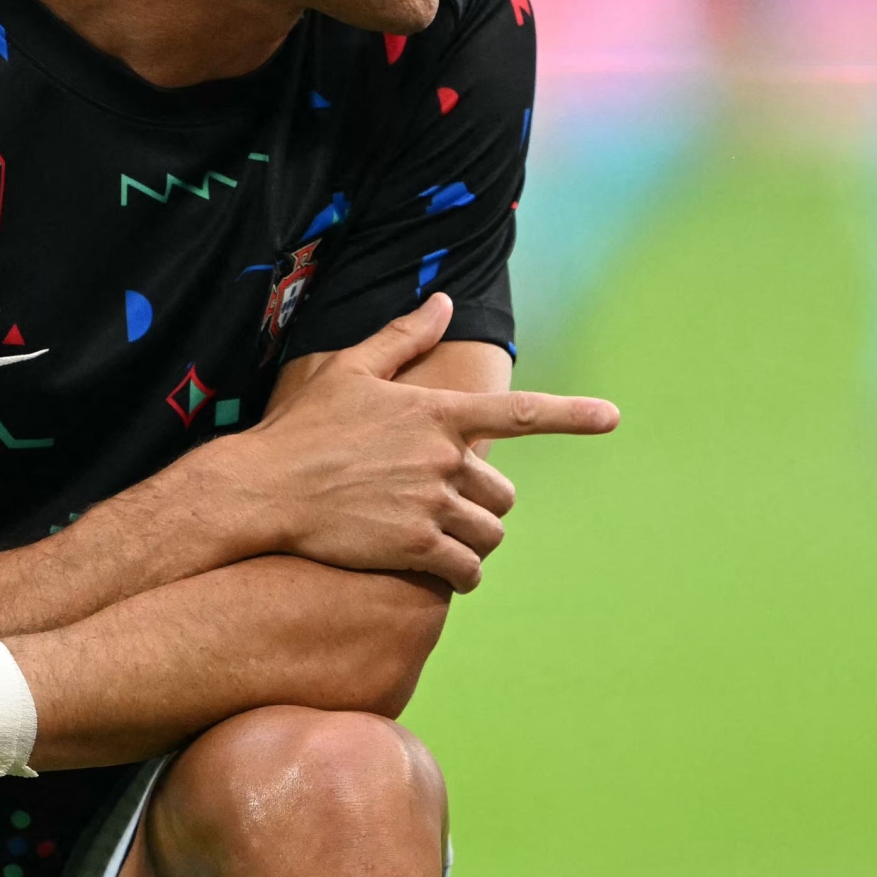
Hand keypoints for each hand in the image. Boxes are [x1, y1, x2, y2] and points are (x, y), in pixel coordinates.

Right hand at [208, 294, 619, 589]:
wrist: (263, 488)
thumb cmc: (304, 427)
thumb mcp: (352, 369)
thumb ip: (404, 336)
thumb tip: (440, 300)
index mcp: (438, 413)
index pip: (521, 412)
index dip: (572, 414)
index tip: (612, 417)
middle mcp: (444, 458)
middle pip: (502, 493)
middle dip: (484, 503)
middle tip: (450, 506)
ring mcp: (431, 504)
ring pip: (488, 533)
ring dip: (475, 541)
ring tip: (445, 540)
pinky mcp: (414, 547)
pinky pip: (466, 570)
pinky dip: (464, 576)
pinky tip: (446, 574)